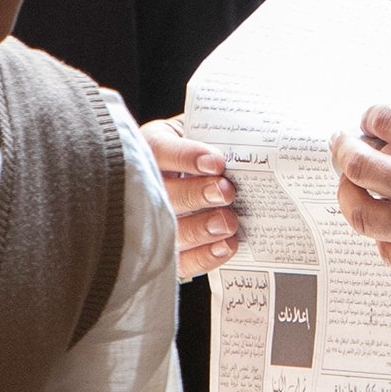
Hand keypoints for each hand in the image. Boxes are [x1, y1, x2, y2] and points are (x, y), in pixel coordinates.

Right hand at [144, 121, 239, 277]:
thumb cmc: (205, 145)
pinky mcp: (165, 251)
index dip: (185, 157)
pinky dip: (204, 256)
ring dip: (200, 228)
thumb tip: (246, 142)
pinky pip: (180, 262)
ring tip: (229, 222)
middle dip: (195, 194)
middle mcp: (143, 184)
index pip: (158, 149)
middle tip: (226, 193)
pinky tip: (226, 246)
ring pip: (166, 230)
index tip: (216, 162)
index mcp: (150, 145)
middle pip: (161, 194)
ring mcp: (150, 221)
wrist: (203, 171)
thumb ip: (216, 135)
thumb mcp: (203, 130)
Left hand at [329, 107, 390, 291]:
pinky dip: (382, 239)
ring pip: (364, 213)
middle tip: (341, 147)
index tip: (368, 121)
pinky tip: (385, 231)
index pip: (388, 122)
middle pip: (362, 166)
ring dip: (348, 196)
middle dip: (344, 151)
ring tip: (348, 190)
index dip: (372, 118)